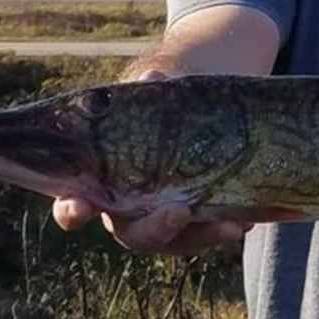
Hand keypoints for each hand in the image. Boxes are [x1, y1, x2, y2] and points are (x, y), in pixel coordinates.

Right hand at [50, 67, 251, 254]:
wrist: (185, 125)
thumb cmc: (150, 116)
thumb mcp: (147, 101)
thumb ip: (146, 94)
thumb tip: (154, 77)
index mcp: (98, 186)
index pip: (73, 204)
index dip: (72, 210)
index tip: (78, 209)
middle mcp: (126, 213)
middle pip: (132, 234)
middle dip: (154, 228)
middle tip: (178, 212)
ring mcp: (159, 223)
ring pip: (176, 241)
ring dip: (203, 235)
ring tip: (233, 224)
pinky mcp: (191, 227)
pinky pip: (206, 235)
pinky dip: (225, 227)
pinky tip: (246, 219)